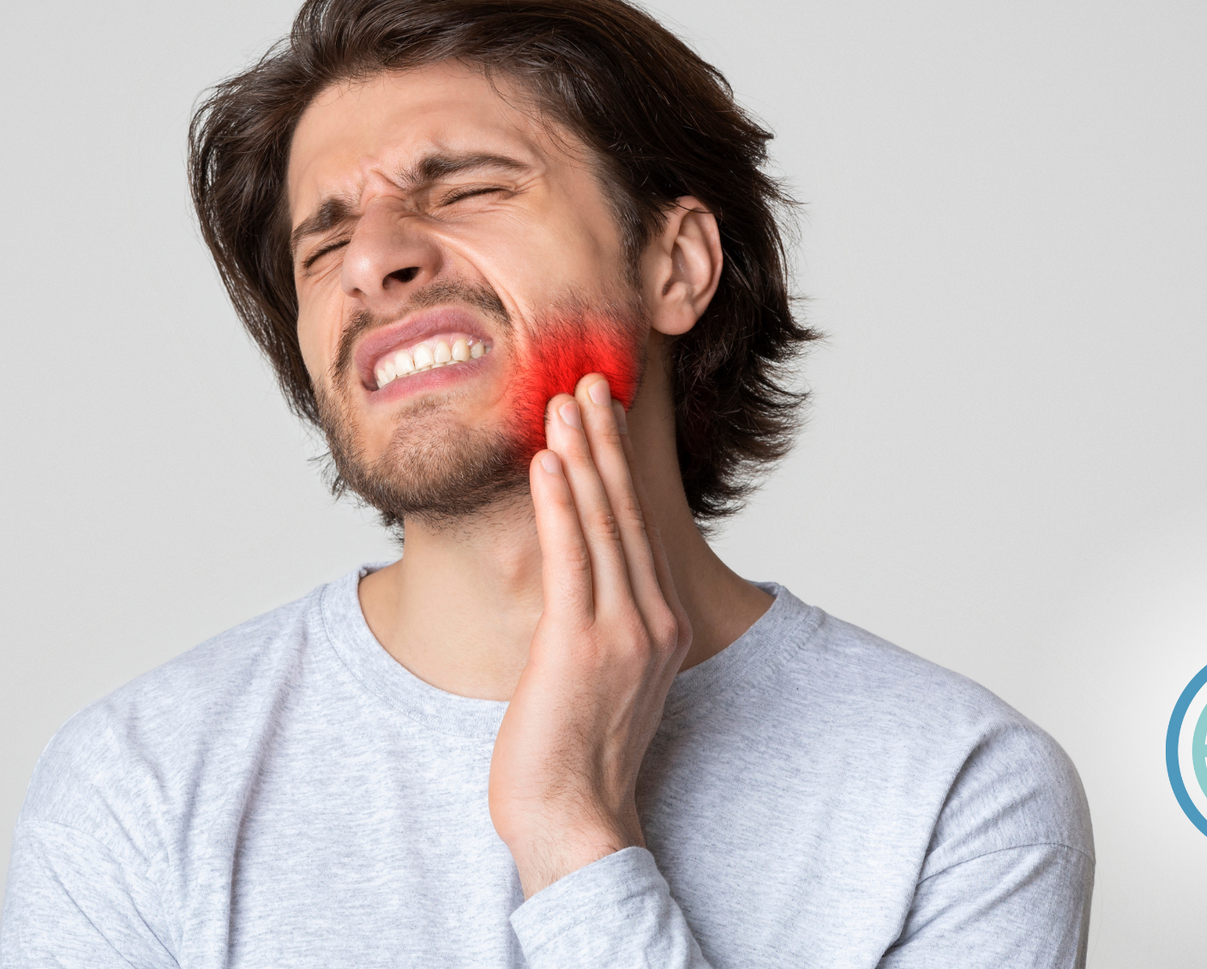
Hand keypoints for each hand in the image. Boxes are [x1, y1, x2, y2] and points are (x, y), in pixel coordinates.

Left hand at [488, 373, 693, 897]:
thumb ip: (597, 632)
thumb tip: (573, 596)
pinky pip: (570, 558)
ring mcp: (621, 633)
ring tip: (565, 401)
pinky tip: (546, 461)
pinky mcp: (580, 646)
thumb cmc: (575, 762)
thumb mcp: (599, 684)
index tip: (602, 418)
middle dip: (605, 443)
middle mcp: (651, 622)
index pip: (638, 529)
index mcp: (659, 628)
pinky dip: (559, 503)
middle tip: (587, 382)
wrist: (575, 825)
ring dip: (582, 456)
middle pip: (627, 513)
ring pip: (602, 525)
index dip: (619, 468)